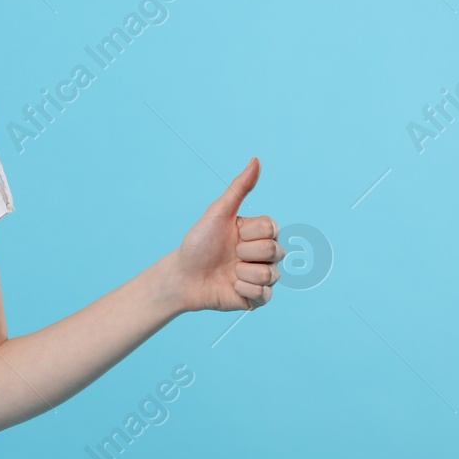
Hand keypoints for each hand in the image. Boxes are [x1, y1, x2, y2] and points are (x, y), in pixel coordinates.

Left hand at [167, 157, 285, 312]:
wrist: (182, 275)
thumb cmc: (199, 242)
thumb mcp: (218, 213)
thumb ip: (239, 188)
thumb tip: (256, 160)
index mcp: (260, 233)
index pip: (272, 228)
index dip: (248, 232)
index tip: (232, 235)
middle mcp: (266, 254)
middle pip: (275, 250)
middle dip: (245, 252)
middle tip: (229, 254)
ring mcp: (264, 276)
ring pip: (270, 274)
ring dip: (242, 273)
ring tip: (229, 271)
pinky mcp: (258, 298)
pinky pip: (264, 294)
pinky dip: (243, 290)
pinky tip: (231, 286)